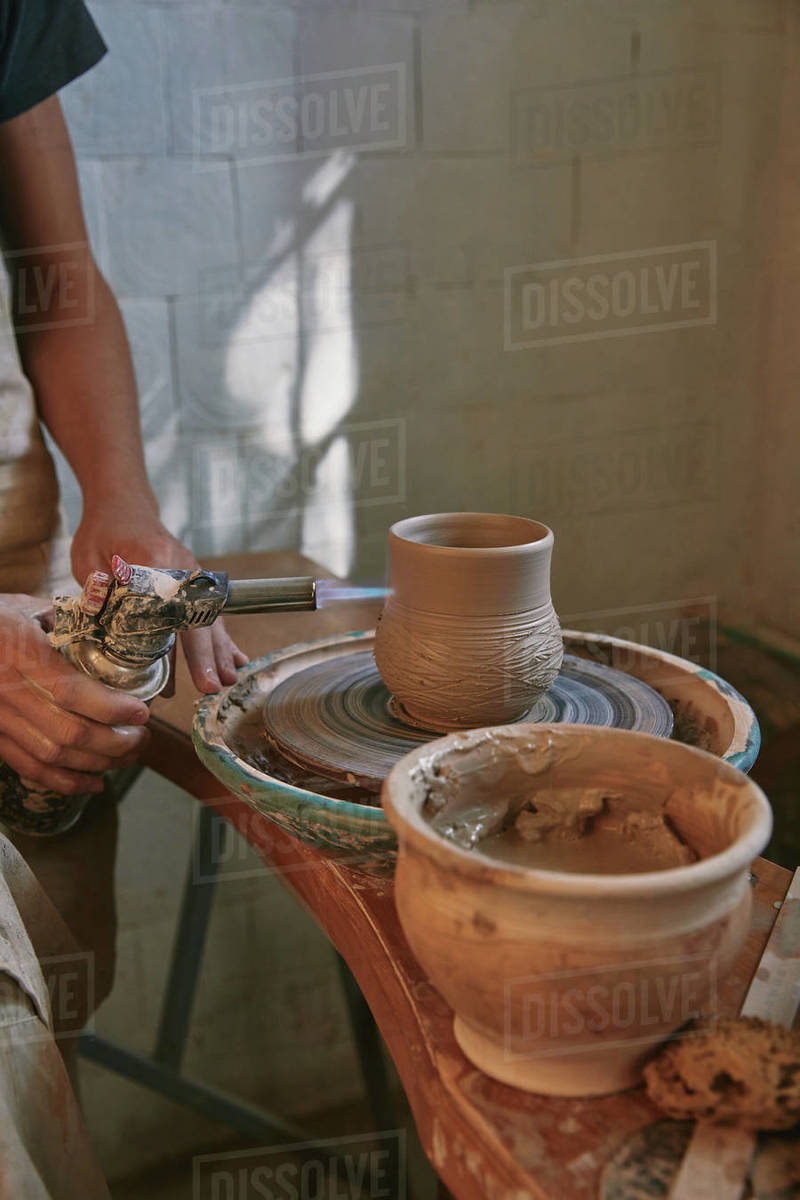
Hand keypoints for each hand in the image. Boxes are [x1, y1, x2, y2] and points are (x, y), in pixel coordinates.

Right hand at [0, 597, 150, 794]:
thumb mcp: (27, 607)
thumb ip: (70, 619)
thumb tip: (116, 628)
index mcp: (20, 655)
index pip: (70, 692)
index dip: (110, 708)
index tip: (141, 711)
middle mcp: (7, 692)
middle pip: (67, 732)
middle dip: (115, 742)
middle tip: (142, 736)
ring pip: (52, 756)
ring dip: (98, 764)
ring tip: (129, 755)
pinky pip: (29, 768)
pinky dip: (65, 782)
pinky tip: (94, 782)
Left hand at [70, 502, 247, 693]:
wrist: (123, 502)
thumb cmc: (103, 530)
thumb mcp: (89, 558)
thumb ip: (101, 592)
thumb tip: (109, 631)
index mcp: (155, 560)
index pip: (170, 610)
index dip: (176, 645)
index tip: (180, 674)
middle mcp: (183, 568)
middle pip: (198, 617)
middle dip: (206, 655)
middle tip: (211, 686)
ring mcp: (193, 574)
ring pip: (210, 617)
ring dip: (220, 651)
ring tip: (229, 680)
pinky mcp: (194, 582)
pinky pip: (211, 612)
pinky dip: (222, 638)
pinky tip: (236, 659)